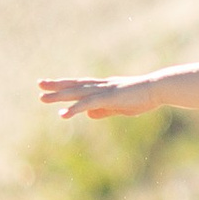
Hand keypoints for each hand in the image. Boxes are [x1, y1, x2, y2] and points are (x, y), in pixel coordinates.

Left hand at [38, 75, 159, 120]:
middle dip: (56, 85)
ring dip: (59, 96)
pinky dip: (74, 108)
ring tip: (43, 98)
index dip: (65, 85)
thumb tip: (90, 115)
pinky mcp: (109, 98)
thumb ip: (105, 110)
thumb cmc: (144, 97)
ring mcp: (104, 91)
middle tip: (39, 84)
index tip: (51, 85)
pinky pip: (87, 104)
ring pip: (77, 93)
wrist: (159, 89)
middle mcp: (101, 86)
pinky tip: (63, 114)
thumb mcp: (121, 107)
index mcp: (105, 88)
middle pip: (74, 85)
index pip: (81, 85)